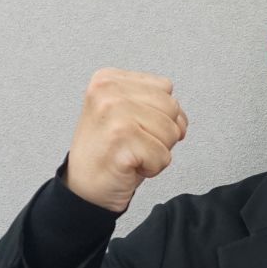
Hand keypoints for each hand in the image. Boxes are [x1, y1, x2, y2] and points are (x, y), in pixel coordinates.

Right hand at [64, 67, 188, 213]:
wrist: (84, 188)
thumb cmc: (107, 152)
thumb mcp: (127, 114)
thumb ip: (153, 103)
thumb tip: (182, 119)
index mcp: (108, 79)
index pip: (165, 87)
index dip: (160, 114)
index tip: (134, 128)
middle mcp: (108, 92)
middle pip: (172, 107)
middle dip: (161, 133)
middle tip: (133, 144)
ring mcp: (113, 114)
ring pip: (171, 132)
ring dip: (157, 152)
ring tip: (131, 153)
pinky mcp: (121, 140)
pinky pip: (163, 156)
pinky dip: (152, 168)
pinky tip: (130, 165)